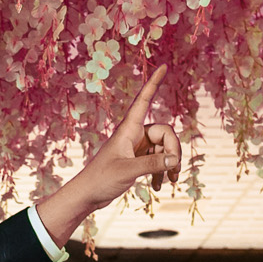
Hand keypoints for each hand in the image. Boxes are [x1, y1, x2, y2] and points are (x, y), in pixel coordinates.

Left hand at [33, 66, 182, 245]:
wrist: (88, 195)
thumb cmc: (101, 179)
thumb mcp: (128, 171)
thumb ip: (153, 164)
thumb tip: (175, 160)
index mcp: (128, 129)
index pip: (144, 100)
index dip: (153, 83)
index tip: (164, 66)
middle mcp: (134, 135)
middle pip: (165, 133)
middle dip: (173, 150)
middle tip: (173, 169)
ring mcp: (137, 148)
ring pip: (164, 148)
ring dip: (170, 164)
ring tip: (171, 182)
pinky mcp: (138, 160)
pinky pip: (158, 160)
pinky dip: (161, 172)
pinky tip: (159, 187)